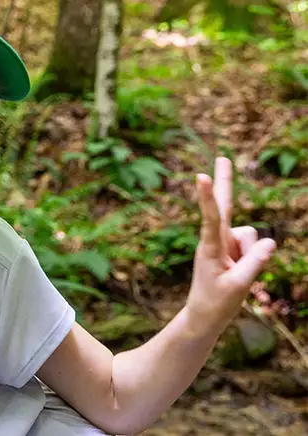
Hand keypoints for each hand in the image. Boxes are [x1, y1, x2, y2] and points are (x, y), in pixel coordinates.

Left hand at [186, 157, 277, 334]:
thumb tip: (270, 242)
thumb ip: (254, 264)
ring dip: (251, 254)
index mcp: (209, 247)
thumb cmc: (216, 302)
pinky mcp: (233, 247)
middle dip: (225, 181)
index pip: (211, 218)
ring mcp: (226, 242)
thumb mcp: (238, 287)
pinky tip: (240, 271)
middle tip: (222, 156)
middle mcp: (216, 239)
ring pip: (252, 236)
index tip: (201, 177)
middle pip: (225, 206)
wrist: (205, 315)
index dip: (209, 198)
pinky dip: (255, 258)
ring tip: (235, 274)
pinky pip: (256, 246)